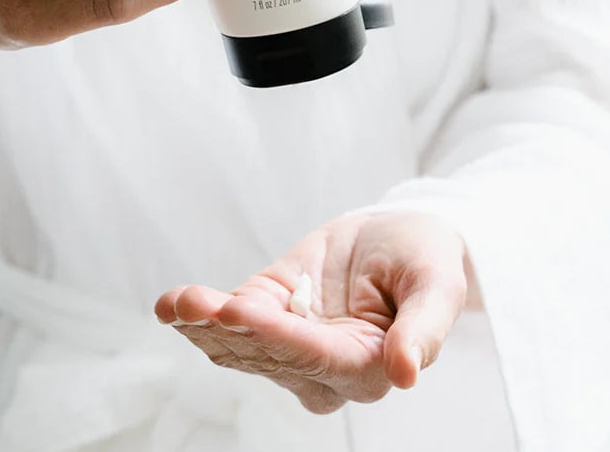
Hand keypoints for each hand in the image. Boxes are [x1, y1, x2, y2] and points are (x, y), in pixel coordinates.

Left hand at [155, 212, 468, 414]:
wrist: (403, 237)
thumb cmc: (428, 260)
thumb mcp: (438, 285)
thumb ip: (425, 330)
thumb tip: (408, 372)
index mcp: (369, 366)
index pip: (317, 357)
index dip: (277, 335)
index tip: (241, 311)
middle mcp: (323, 369)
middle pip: (268, 353)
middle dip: (229, 327)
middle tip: (193, 303)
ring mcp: (290, 345)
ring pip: (239, 345)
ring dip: (205, 323)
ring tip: (178, 302)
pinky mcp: (268, 315)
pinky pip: (229, 322)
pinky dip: (197, 314)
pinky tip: (171, 305)